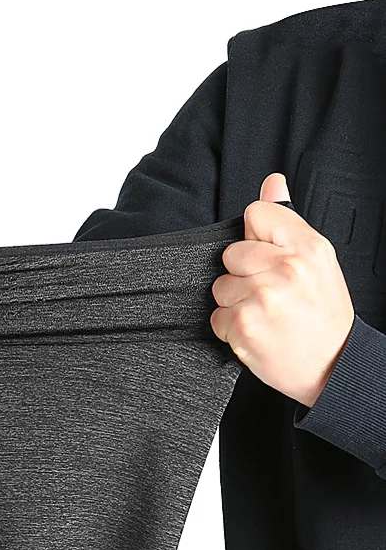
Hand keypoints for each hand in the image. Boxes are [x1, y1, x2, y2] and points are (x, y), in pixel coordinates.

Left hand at [209, 172, 354, 408]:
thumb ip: (287, 220)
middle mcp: (286, 268)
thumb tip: (272, 182)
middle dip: (244, 274)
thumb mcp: (317, 262)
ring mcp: (263, 296)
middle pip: (231, 252)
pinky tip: (256, 332)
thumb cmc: (323, 316)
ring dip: (235, 303)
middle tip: (271, 295)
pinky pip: (216, 316)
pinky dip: (230, 328)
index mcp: (308, 247)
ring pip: (220, 285)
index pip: (255, 214)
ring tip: (265, 315)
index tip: (269, 259)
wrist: (333, 368)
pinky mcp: (243, 324)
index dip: (256, 238)